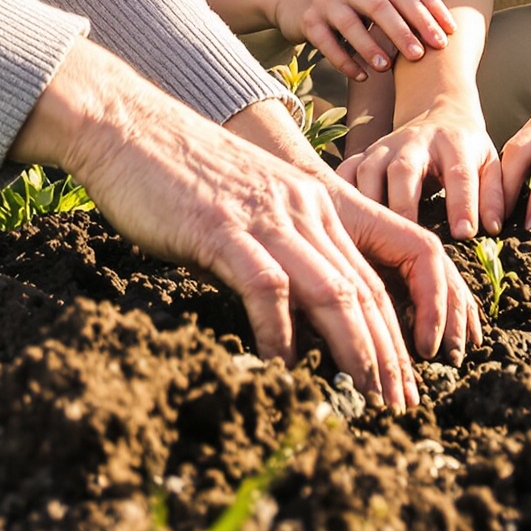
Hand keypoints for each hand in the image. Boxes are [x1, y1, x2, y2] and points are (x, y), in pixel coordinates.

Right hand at [15, 43, 435, 405]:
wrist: (127, 124)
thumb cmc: (178, 173)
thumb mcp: (245, 210)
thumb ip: (273, 256)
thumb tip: (286, 326)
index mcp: (313, 202)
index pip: (373, 275)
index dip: (398, 331)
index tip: (404, 377)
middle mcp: (301, 207)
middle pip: (364, 290)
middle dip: (389, 354)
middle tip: (400, 405)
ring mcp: (265, 216)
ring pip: (332, 291)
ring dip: (356, 351)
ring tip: (367, 397)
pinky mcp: (223, 228)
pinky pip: (268, 288)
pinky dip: (280, 333)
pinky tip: (283, 367)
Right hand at [272, 0, 453, 79]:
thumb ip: (398, 1)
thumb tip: (443, 28)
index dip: (430, 11)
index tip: (448, 34)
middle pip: (384, 5)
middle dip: (406, 30)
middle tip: (423, 55)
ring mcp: (327, 1)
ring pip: (353, 24)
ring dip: (372, 48)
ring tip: (387, 69)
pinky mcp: (308, 20)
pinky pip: (328, 43)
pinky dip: (345, 61)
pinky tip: (361, 75)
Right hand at [337, 99, 503, 238]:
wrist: (439, 113)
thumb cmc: (467, 150)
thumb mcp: (491, 164)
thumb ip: (495, 194)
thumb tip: (492, 229)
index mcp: (454, 144)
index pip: (459, 173)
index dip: (462, 203)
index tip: (465, 234)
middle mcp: (416, 141)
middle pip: (405, 170)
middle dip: (403, 204)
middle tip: (406, 240)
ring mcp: (385, 146)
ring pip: (369, 170)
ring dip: (368, 204)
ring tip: (370, 239)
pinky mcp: (364, 153)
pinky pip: (345, 171)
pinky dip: (340, 193)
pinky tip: (340, 221)